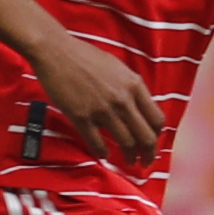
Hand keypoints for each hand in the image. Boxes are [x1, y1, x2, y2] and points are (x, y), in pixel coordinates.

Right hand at [27, 27, 164, 163]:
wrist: (57, 53)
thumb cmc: (87, 57)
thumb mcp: (119, 68)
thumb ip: (131, 89)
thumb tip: (139, 110)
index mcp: (134, 85)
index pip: (156, 118)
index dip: (156, 136)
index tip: (152, 143)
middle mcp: (122, 100)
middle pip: (145, 136)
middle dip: (148, 154)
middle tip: (145, 162)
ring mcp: (102, 110)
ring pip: (125, 143)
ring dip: (129, 157)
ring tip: (129, 162)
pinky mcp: (82, 118)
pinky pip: (97, 143)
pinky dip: (103, 153)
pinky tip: (104, 155)